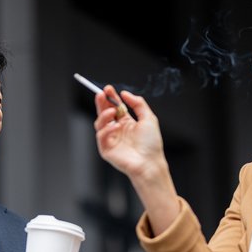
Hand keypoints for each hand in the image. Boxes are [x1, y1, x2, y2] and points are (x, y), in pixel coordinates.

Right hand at [92, 88, 179, 234]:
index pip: (115, 107)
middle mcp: (117, 130)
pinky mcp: (106, 149)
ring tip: (112, 111)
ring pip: (100, 123)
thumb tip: (125, 94)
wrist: (150, 163)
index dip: (111, 98)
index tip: (108, 89)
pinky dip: (106, 130)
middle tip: (101, 94)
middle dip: (101, 102)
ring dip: (104, 115)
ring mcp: (111, 140)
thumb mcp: (148, 118)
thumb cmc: (151, 144)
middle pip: (104, 113)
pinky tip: (115, 126)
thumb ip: (138, 104)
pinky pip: (101, 136)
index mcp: (126, 123)